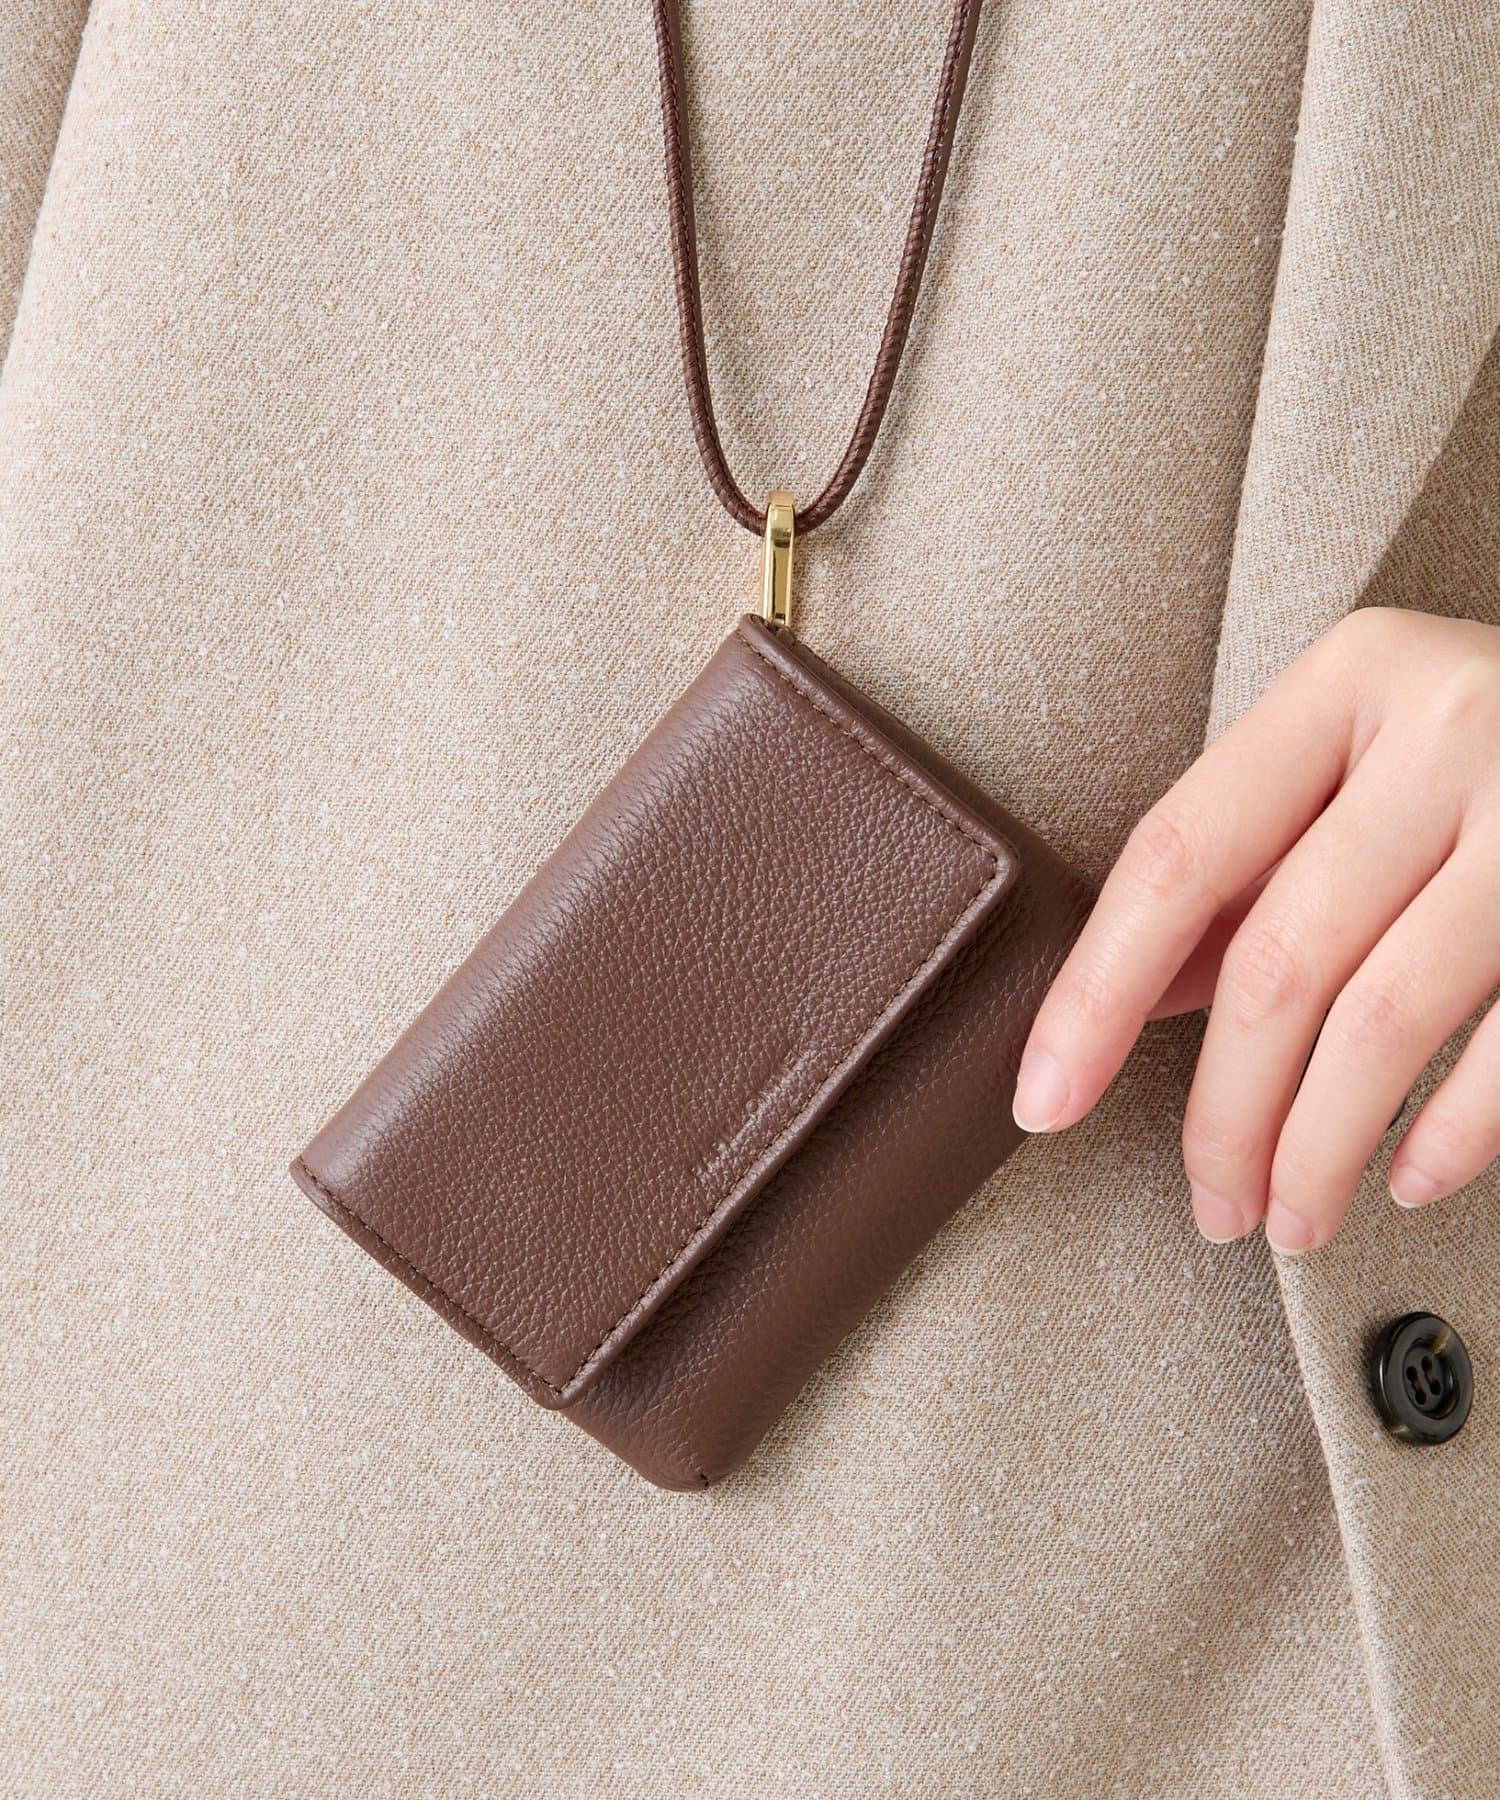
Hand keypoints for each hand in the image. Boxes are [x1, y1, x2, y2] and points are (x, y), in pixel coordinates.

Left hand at [1012, 607, 1499, 1252]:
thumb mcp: (1367, 753)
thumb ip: (1260, 857)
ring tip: (1288, 1214)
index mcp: (1351, 682)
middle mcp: (1448, 730)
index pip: (1177, 857)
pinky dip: (1450, 1135)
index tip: (1044, 1096)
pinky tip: (1403, 1175)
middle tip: (1206, 1197)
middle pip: (1280, 961)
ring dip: (1318, 1148)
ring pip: (1382, 1023)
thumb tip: (1142, 995)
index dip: (1094, 993)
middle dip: (1224, 1111)